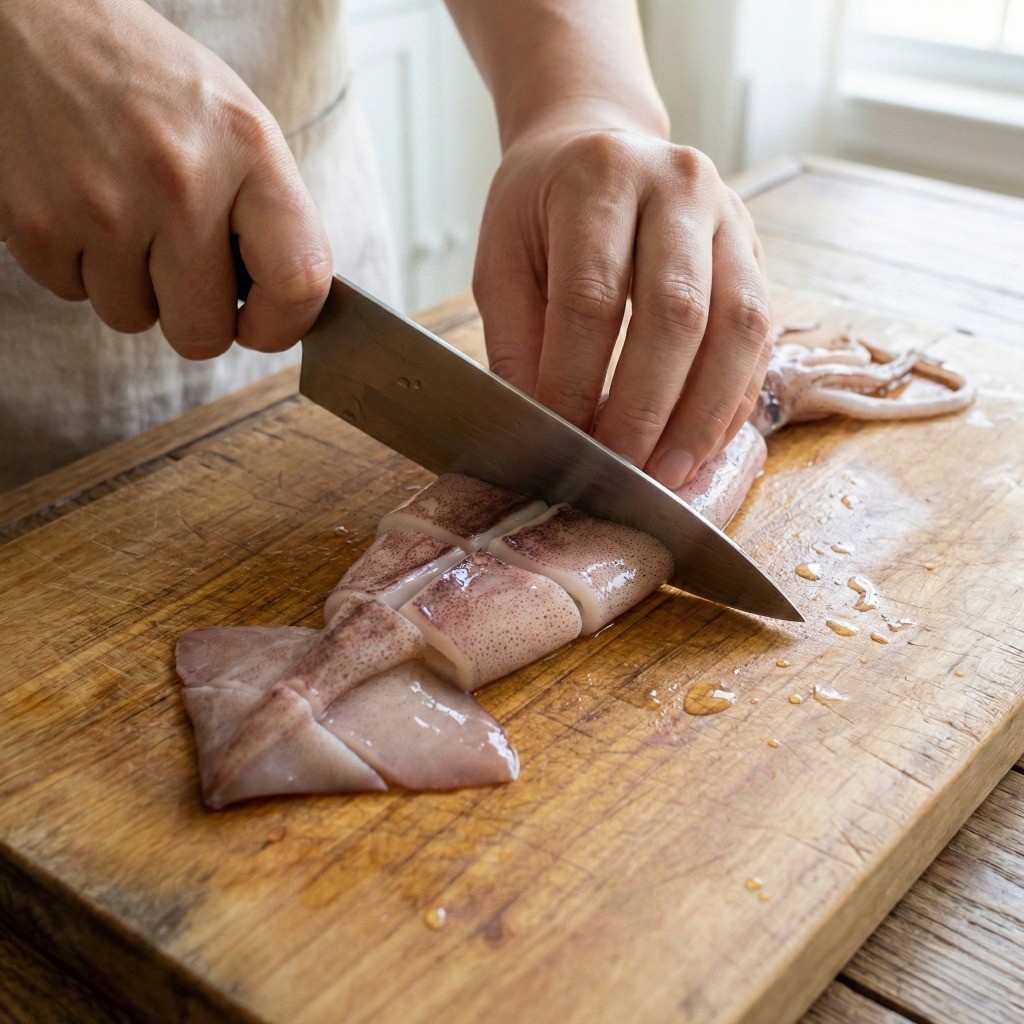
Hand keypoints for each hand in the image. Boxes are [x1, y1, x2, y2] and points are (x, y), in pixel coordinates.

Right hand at [0, 0, 331, 356]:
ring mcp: (103, 205)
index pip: (298, 282)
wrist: (30, 19)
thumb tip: (285, 307)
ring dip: (131, 285)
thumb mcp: (237, 124)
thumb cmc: (147, 80)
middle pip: (205, 333)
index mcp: (248, 149)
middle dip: (196, 317)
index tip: (264, 324)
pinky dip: (79, 264)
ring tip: (124, 215)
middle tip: (184, 272)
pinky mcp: (36, 222)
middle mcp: (180, 180)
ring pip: (134, 318)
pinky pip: (74, 293)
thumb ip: (270, 215)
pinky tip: (81, 205)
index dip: (283, 325)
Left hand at [473, 125, 772, 488]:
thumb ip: (518, 341)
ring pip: (738, 327)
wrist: (598, 142)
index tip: (560, 442)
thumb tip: (543, 430)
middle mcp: (678, 186)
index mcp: (600, 178)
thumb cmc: (542, 209)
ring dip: (703, 415)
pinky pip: (760, 336)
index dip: (576, 381)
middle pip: (676, 312)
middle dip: (646, 408)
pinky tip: (701, 445)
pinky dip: (731, 401)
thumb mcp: (504, 260)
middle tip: (621, 472)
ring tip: (669, 476)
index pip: (591, 296)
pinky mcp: (755, 252)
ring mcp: (730, 217)